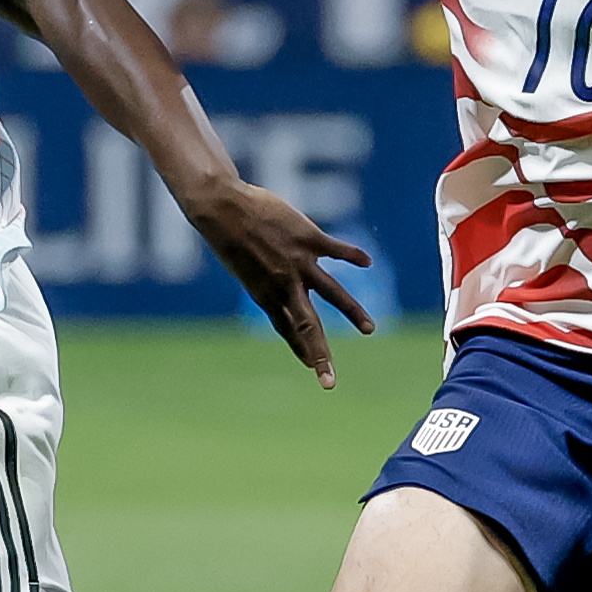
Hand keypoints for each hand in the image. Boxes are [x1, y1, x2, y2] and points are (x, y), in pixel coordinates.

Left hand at [183, 180, 376, 386]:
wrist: (222, 210)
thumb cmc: (229, 238)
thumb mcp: (244, 270)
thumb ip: (266, 281)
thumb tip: (278, 286)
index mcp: (266, 295)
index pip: (288, 330)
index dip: (302, 349)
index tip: (313, 368)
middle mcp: (284, 285)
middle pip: (308, 327)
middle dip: (320, 356)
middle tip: (329, 382)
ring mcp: (298, 263)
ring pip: (332, 293)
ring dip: (352, 312)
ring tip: (368, 329)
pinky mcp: (308, 239)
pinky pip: (335, 250)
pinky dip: (352, 255)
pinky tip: (367, 262)